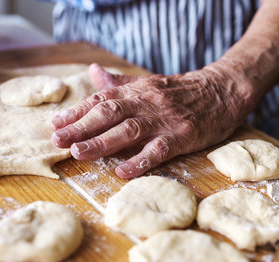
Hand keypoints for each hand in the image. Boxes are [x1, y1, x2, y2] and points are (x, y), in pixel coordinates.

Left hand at [51, 63, 254, 178]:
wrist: (223, 90)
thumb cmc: (182, 91)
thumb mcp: (149, 83)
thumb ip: (120, 83)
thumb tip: (93, 72)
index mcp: (136, 91)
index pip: (100, 100)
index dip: (76, 112)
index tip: (55, 124)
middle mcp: (146, 102)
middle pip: (109, 114)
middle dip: (81, 127)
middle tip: (57, 141)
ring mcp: (164, 120)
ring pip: (129, 130)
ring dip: (102, 142)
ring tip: (79, 153)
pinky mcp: (182, 136)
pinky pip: (159, 150)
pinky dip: (140, 161)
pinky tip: (123, 172)